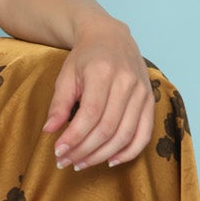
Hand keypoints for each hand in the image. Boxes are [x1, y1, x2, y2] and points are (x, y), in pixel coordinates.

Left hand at [42, 18, 154, 169]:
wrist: (111, 37)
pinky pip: (144, 134)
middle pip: (107, 128)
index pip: (90, 114)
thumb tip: (49, 131)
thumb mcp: (66, 75)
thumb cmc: (85, 57)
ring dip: (102, 155)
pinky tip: (110, 161)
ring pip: (124, 135)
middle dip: (84, 150)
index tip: (58, 151)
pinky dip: (128, 152)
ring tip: (81, 163)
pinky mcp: (150, 101)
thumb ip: (59, 103)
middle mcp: (127, 82)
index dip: (74, 137)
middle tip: (66, 162)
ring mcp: (142, 92)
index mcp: (103, 72)